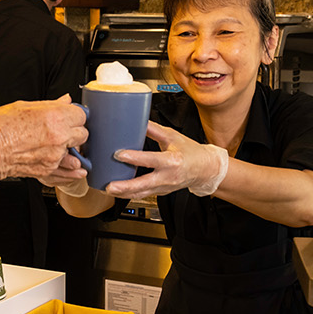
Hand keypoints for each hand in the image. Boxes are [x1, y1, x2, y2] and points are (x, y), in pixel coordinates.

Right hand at [0, 96, 87, 195]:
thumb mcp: (24, 106)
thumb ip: (50, 105)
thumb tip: (65, 100)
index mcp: (54, 118)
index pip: (81, 114)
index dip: (74, 114)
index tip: (69, 115)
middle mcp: (58, 138)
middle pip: (83, 134)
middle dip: (75, 131)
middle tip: (63, 129)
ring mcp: (54, 156)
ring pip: (76, 153)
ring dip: (70, 149)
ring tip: (57, 145)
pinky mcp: (48, 170)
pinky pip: (67, 172)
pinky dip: (68, 169)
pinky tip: (70, 166)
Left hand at [104, 121, 228, 198]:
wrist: (204, 169)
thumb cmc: (190, 152)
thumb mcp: (173, 136)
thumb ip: (154, 129)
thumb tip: (138, 118)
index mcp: (172, 161)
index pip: (151, 160)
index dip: (134, 158)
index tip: (119, 154)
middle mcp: (168, 177)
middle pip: (144, 184)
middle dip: (125, 187)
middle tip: (109, 186)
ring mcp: (164, 187)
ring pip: (142, 193)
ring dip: (124, 193)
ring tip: (108, 190)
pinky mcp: (161, 192)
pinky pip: (144, 195)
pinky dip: (130, 194)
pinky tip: (118, 191)